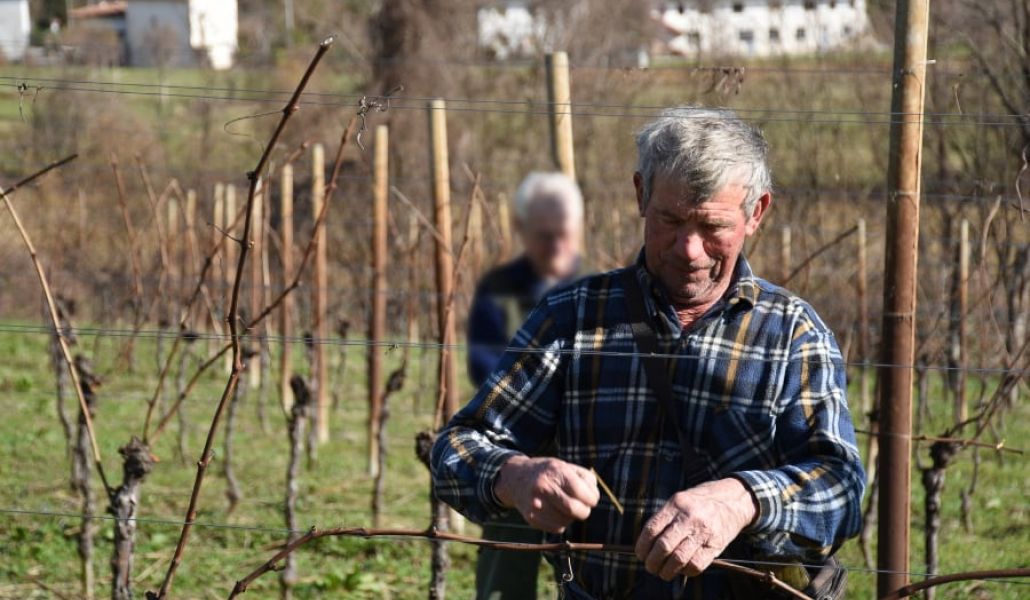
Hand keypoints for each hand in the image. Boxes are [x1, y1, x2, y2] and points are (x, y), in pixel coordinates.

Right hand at [494, 455, 599, 532]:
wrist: (516, 478)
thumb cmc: (549, 472)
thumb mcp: (567, 466)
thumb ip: (586, 479)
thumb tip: (594, 498)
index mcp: (556, 471)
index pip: (582, 493)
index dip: (592, 499)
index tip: (591, 499)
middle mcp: (544, 486)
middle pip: (574, 509)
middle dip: (584, 511)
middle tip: (583, 507)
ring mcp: (535, 503)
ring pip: (566, 521)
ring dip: (572, 517)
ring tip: (566, 507)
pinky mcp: (531, 517)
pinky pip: (557, 528)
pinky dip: (561, 523)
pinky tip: (556, 512)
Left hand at [634, 478, 756, 580]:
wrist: (732, 501)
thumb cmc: (699, 504)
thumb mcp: (679, 502)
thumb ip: (664, 520)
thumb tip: (645, 546)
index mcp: (676, 504)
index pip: (652, 529)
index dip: (642, 546)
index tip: (640, 555)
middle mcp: (689, 517)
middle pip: (664, 546)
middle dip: (652, 562)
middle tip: (650, 567)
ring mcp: (703, 531)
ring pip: (678, 558)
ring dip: (666, 571)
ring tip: (663, 572)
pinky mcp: (715, 545)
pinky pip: (696, 565)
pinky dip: (685, 571)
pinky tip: (682, 569)